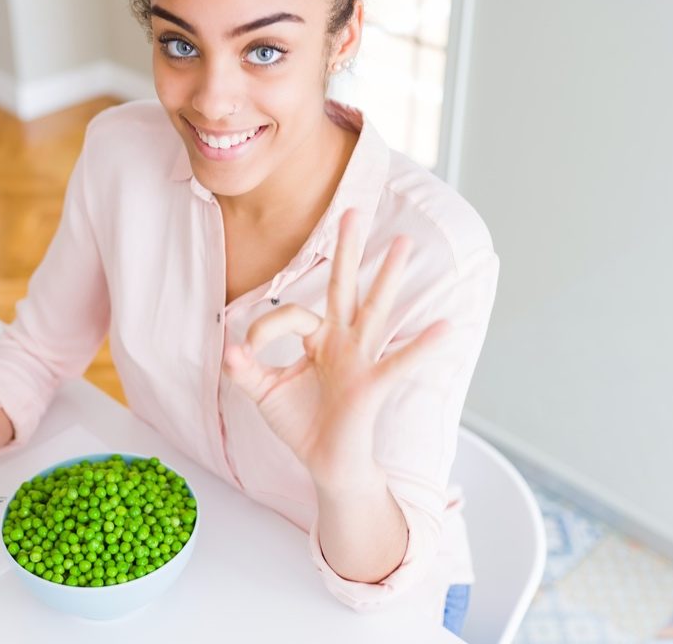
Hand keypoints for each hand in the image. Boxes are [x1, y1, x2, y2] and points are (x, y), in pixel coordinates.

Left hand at [222, 208, 448, 490]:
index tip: (246, 351)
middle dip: (347, 249)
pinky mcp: (373, 383)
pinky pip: (399, 361)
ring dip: (387, 275)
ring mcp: (361, 359)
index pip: (292, 313)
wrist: (326, 464)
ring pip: (374, 309)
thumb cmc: (301, 424)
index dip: (264, 327)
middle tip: (354, 209)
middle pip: (344, 286)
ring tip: (403, 243)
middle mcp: (342, 341)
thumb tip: (227, 349)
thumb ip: (245, 370)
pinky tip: (445, 327)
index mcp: (318, 339)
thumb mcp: (264, 393)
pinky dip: (421, 346)